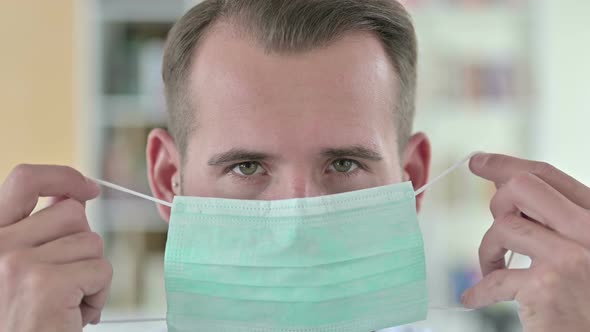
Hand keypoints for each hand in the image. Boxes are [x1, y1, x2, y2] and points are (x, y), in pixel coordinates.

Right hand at [0, 165, 111, 331]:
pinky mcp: (46, 285)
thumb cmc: (21, 319)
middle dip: (82, 246)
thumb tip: (76, 198)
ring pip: (92, 243)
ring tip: (67, 303)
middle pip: (73, 214)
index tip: (89, 188)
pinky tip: (76, 316)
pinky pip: (101, 270)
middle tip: (68, 280)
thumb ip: (38, 232)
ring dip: (91, 274)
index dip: (63, 176)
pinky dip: (99, 294)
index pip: (24, 179)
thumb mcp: (17, 269)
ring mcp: (18, 263)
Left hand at [462, 153, 589, 330]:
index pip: (547, 174)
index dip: (505, 164)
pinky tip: (475, 298)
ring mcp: (569, 258)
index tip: (479, 161)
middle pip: (522, 187)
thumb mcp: (584, 246)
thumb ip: (553, 216)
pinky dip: (479, 291)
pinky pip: (495, 277)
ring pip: (503, 227)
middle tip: (497, 228)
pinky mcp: (546, 288)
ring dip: (489, 249)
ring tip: (493, 268)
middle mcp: (589, 232)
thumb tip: (505, 183)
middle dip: (497, 202)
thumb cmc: (587, 298)